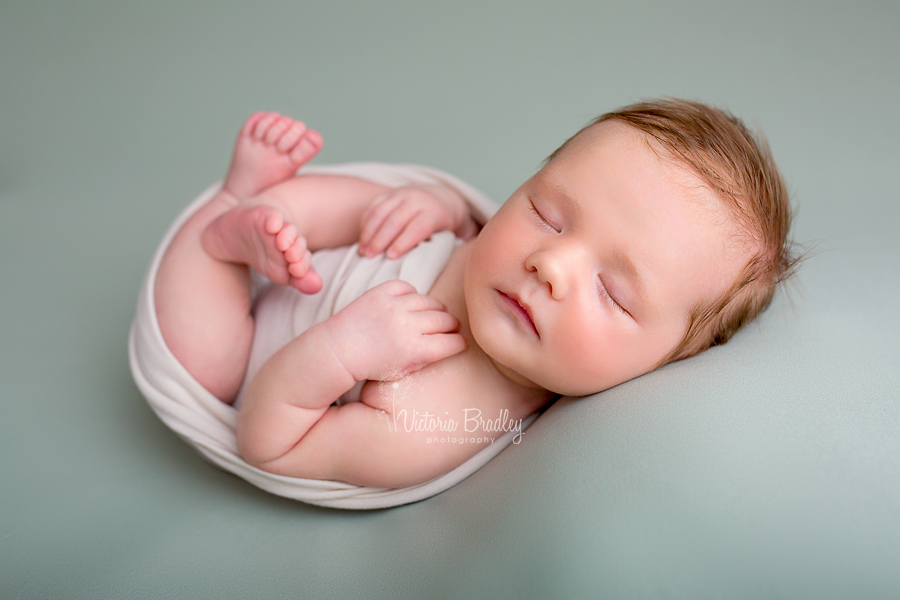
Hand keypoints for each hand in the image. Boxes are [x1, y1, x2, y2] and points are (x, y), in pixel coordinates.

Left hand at [320, 280, 466, 381]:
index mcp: (415, 350)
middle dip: (452, 326)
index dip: (459, 343)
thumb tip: (446, 344)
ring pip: (429, 301)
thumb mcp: (402, 372)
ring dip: (435, 309)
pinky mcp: (381, 293)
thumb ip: (425, 358)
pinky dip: (411, 294)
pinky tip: (411, 303)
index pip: (452, 342)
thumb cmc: (370, 366)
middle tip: (451, 327)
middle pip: (445, 320)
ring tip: (434, 314)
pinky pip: (406, 287)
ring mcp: (394, 306)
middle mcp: (407, 325)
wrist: (339, 351)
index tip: (459, 343)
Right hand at [358, 185, 477, 258]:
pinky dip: (366, 223)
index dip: (403, 242)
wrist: (442, 197)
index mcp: (434, 212)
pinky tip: (363, 239)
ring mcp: (402, 194)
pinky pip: (374, 206)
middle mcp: (418, 200)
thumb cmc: (444, 227)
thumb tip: (442, 271)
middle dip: (381, 239)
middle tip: (370, 257)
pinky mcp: (389, 193)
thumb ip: (446, 249)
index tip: (391, 257)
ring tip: (363, 251)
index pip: (417, 227)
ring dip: (369, 232)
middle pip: (396, 219)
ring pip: (381, 211)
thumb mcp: (452, 235)